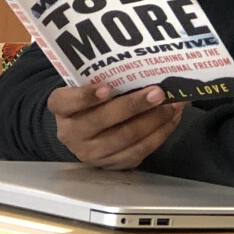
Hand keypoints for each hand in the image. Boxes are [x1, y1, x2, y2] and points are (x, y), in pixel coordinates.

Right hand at [49, 84, 183, 169]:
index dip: (85, 96)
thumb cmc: (89, 102)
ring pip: (125, 137)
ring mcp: (92, 153)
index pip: (66, 102)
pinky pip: (139, 151)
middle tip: (157, 92)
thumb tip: (140, 68)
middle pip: (102, 120)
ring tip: (172, 104)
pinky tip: (172, 118)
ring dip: (153, 120)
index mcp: (61, 109)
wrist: (84, 134)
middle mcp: (72, 134)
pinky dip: (160, 133)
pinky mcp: (112, 165)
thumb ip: (100, 80)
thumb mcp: (83, 88)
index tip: (106, 87)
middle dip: (133, 106)